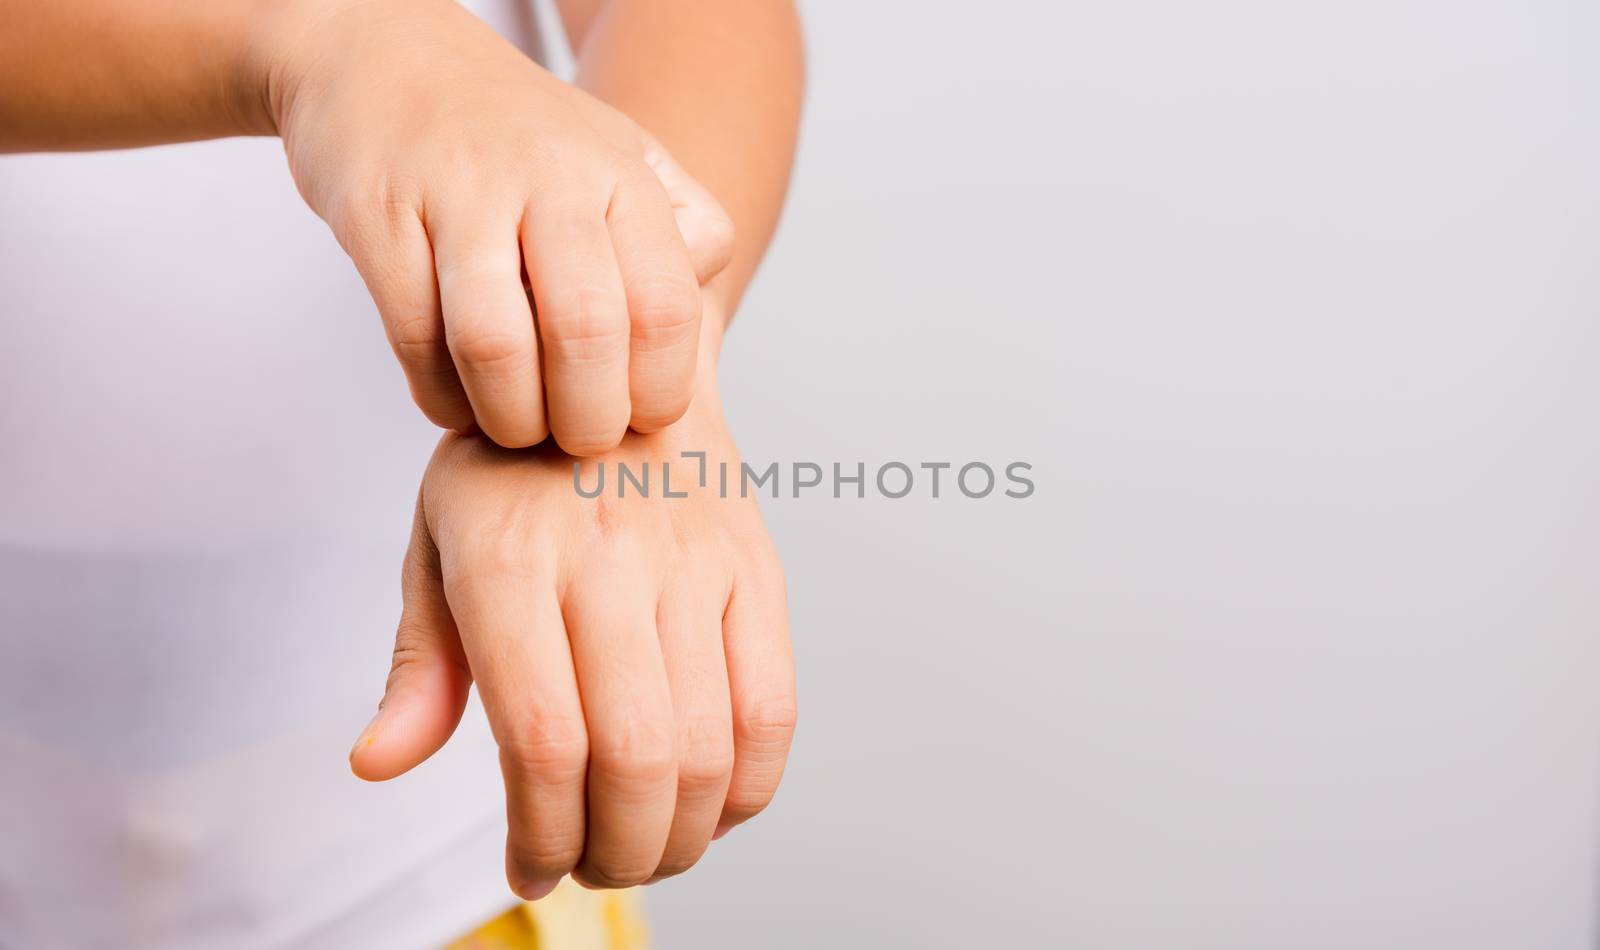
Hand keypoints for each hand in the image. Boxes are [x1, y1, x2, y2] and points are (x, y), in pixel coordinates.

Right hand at [263, 0, 734, 451]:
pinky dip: (439, 394)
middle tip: (578, 440)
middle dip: (588, 418)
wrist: (379, 52)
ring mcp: (456, 193)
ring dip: (509, 417)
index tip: (642, 417)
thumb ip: (680, 228)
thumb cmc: (513, 130)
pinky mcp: (377, 216)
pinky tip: (455, 400)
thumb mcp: (618, 153)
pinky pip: (414, 336)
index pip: (666, 306)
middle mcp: (544, 176)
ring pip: (494, 342)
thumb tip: (700, 316)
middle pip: (587, 331)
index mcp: (617, 174)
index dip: (660, 387)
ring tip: (516, 431)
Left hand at [349, 355, 795, 895]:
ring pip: (710, 748)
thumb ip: (419, 661)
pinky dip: (747, 790)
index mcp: (511, 559)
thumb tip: (379, 763)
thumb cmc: (516, 472)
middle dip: (615, 852)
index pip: (544, 740)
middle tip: (592, 869)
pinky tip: (709, 807)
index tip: (532, 869)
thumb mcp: (438, 541)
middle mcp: (609, 558)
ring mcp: (696, 564)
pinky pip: (773, 709)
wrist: (621, 367)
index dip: (543, 835)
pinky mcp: (757, 572)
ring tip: (644, 849)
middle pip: (637, 759)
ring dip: (680, 838)